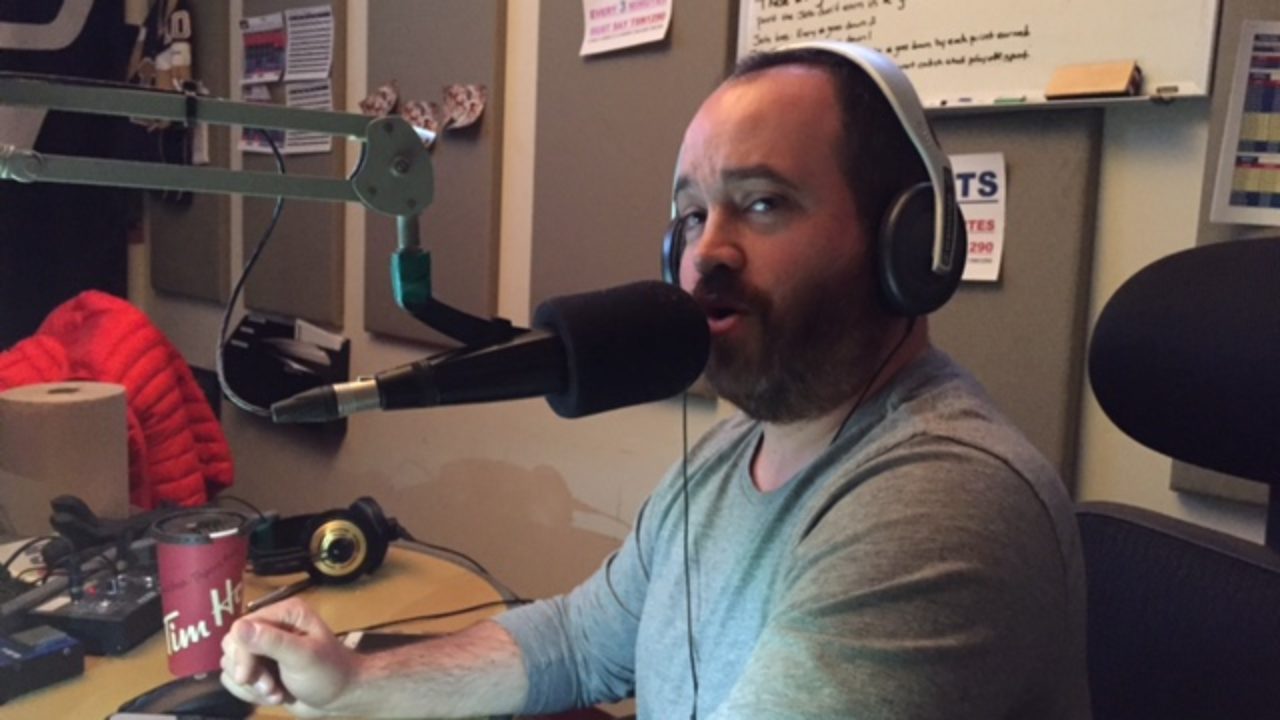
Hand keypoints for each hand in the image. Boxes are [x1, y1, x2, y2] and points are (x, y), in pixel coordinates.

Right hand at [219, 598, 358, 716]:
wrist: (341, 698)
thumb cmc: (329, 674)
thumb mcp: (302, 656)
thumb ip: (271, 642)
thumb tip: (238, 627)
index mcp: (283, 614)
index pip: (240, 628)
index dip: (240, 654)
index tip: (247, 676)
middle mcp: (271, 627)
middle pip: (231, 647)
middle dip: (248, 673)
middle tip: (270, 687)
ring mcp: (264, 649)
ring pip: (231, 666)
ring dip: (251, 686)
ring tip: (276, 693)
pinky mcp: (261, 669)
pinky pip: (235, 680)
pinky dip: (250, 693)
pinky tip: (274, 696)